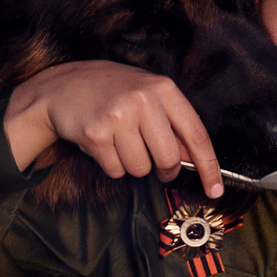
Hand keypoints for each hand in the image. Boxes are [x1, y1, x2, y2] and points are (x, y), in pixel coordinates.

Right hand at [4, 60, 222, 196]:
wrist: (62, 87)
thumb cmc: (111, 93)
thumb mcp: (147, 95)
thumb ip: (172, 123)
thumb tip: (194, 160)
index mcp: (163, 88)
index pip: (196, 134)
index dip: (208, 167)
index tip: (215, 190)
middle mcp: (143, 99)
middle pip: (169, 159)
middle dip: (163, 169)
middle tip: (151, 161)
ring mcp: (119, 116)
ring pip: (140, 169)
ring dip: (131, 164)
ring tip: (117, 140)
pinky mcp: (97, 133)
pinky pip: (115, 170)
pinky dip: (110, 164)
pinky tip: (101, 142)